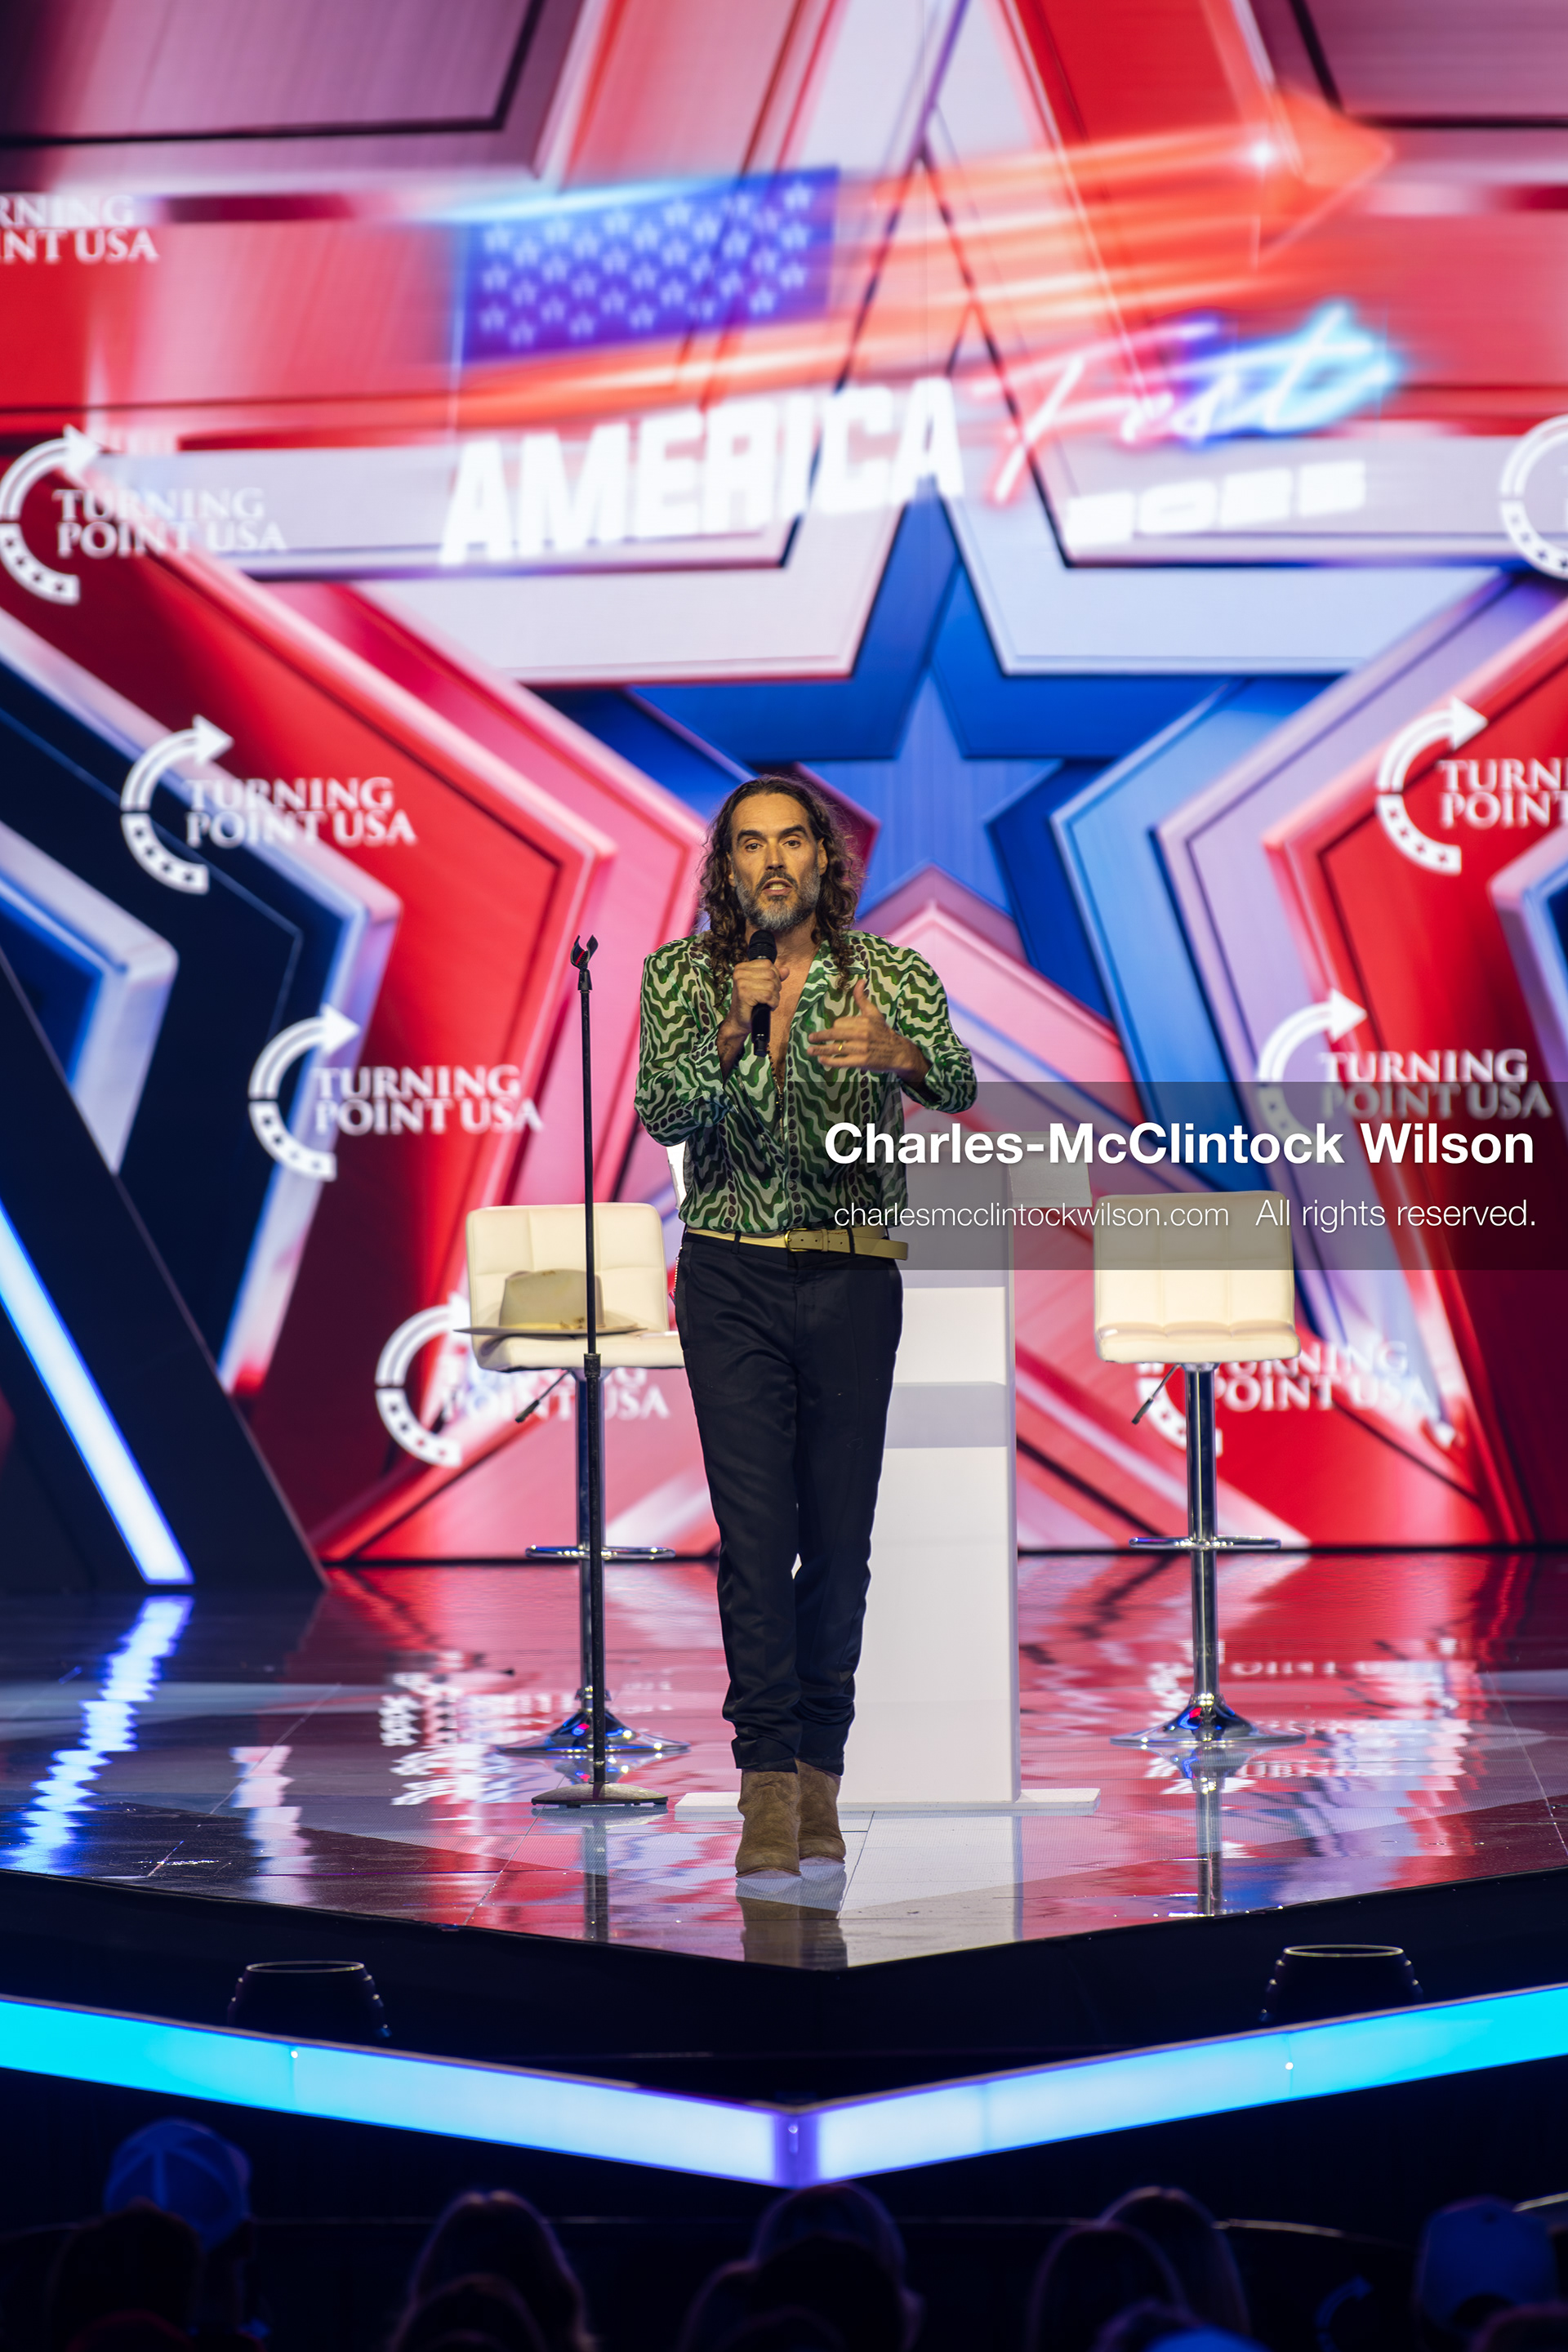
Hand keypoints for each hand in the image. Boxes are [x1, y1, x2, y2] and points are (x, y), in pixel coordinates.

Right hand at [725, 956, 781, 1034]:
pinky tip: (767, 1006)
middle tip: (769, 997)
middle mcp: (740, 973)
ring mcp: (741, 983)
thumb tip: (786, 970)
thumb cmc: (750, 1004)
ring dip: (774, 997)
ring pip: (771, 986)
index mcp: (742, 968)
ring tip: (768, 1002)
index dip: (775, 976)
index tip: (769, 986)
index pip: (768, 964)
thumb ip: (774, 977)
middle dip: (776, 987)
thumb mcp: (762, 986)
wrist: (739, 1021)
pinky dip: (772, 1003)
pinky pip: (768, 995)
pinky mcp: (744, 994)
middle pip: (771, 974)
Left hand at [807, 980, 927, 1081]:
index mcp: (863, 1021)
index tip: (834, 1032)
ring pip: (836, 1048)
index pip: (840, 1023)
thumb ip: (862, 999)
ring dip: (820, 1050)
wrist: (897, 1052)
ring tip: (810, 1050)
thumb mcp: (874, 1013)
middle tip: (810, 1038)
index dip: (835, 1028)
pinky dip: (830, 1061)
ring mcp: (862, 1048)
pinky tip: (822, 1060)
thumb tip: (860, 981)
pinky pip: (842, 1061)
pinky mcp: (862, 1061)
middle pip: (835, 1034)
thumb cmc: (883, 1032)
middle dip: (820, 1036)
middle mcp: (862, 1034)